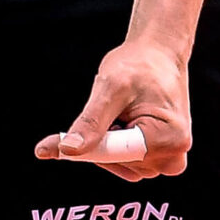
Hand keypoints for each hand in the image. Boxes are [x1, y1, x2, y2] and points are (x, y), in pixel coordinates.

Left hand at [35, 37, 193, 182]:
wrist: (157, 55)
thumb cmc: (138, 65)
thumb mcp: (111, 88)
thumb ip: (91, 122)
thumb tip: (68, 151)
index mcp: (171, 138)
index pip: (117, 153)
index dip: (81, 148)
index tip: (44, 149)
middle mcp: (174, 157)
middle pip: (117, 162)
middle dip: (99, 139)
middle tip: (101, 107)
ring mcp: (168, 161)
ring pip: (118, 164)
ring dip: (107, 140)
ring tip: (118, 110)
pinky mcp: (158, 158)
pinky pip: (124, 161)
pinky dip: (112, 144)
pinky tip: (118, 121)